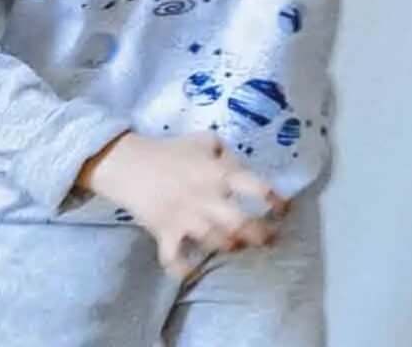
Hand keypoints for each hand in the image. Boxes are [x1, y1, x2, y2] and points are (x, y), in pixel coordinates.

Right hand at [79, 131, 281, 275]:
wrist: (128, 163)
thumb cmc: (170, 150)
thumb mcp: (206, 141)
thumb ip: (228, 154)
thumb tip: (242, 168)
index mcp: (219, 174)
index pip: (256, 188)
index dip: (275, 200)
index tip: (283, 209)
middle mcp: (207, 198)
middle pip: (241, 224)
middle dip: (260, 235)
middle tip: (269, 239)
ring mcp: (185, 218)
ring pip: (215, 241)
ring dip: (230, 247)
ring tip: (237, 246)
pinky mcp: (164, 232)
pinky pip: (174, 258)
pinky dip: (183, 268)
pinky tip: (192, 270)